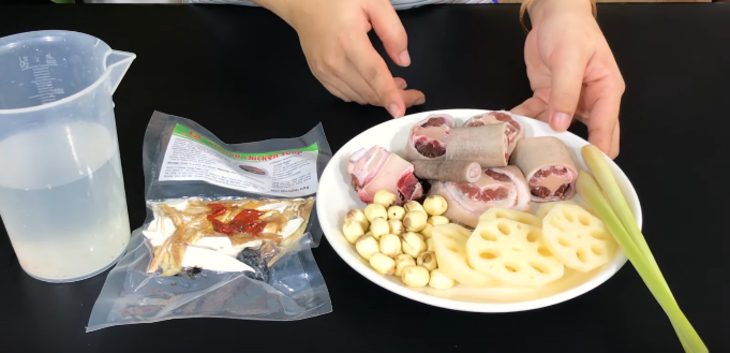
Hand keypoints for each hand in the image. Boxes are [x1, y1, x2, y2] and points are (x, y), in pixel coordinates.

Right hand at [257, 0, 424, 117]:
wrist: (302, 1)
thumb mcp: (373, 2)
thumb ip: (392, 31)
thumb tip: (403, 60)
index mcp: (349, 41)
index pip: (373, 75)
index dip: (389, 95)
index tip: (400, 112)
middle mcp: (334, 62)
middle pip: (369, 91)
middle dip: (395, 98)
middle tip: (414, 94)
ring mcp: (325, 71)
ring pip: (359, 96)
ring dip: (379, 97)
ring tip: (396, 84)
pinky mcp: (320, 76)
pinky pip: (345, 95)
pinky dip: (363, 95)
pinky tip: (374, 85)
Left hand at [512, 0, 624, 156]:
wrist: (554, 12)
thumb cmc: (571, 29)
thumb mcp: (569, 58)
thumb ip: (565, 92)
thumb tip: (560, 125)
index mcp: (606, 91)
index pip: (606, 129)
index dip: (596, 152)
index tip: (583, 172)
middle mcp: (590, 100)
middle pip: (586, 136)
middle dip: (572, 152)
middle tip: (553, 171)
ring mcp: (568, 101)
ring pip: (558, 130)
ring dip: (544, 139)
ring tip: (526, 152)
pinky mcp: (548, 97)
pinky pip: (537, 115)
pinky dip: (526, 121)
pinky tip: (511, 129)